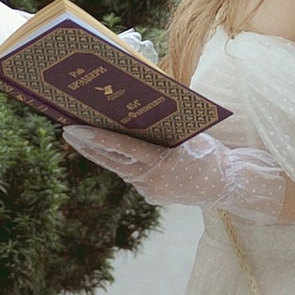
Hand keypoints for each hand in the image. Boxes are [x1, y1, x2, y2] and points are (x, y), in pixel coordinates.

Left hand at [62, 125, 291, 219]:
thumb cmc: (211, 152)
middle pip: (111, 161)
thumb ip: (167, 122)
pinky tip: (110, 150)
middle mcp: (152, 180)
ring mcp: (150, 191)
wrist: (228, 185)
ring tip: (79, 137)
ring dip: (100, 154)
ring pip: (119, 169)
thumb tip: (147, 97)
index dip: (95, 139)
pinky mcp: (151, 196)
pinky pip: (132, 175)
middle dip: (87, 146)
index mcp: (162, 162)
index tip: (72, 129)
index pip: (121, 148)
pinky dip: (123, 162)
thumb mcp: (191, 133)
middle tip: (66, 130)